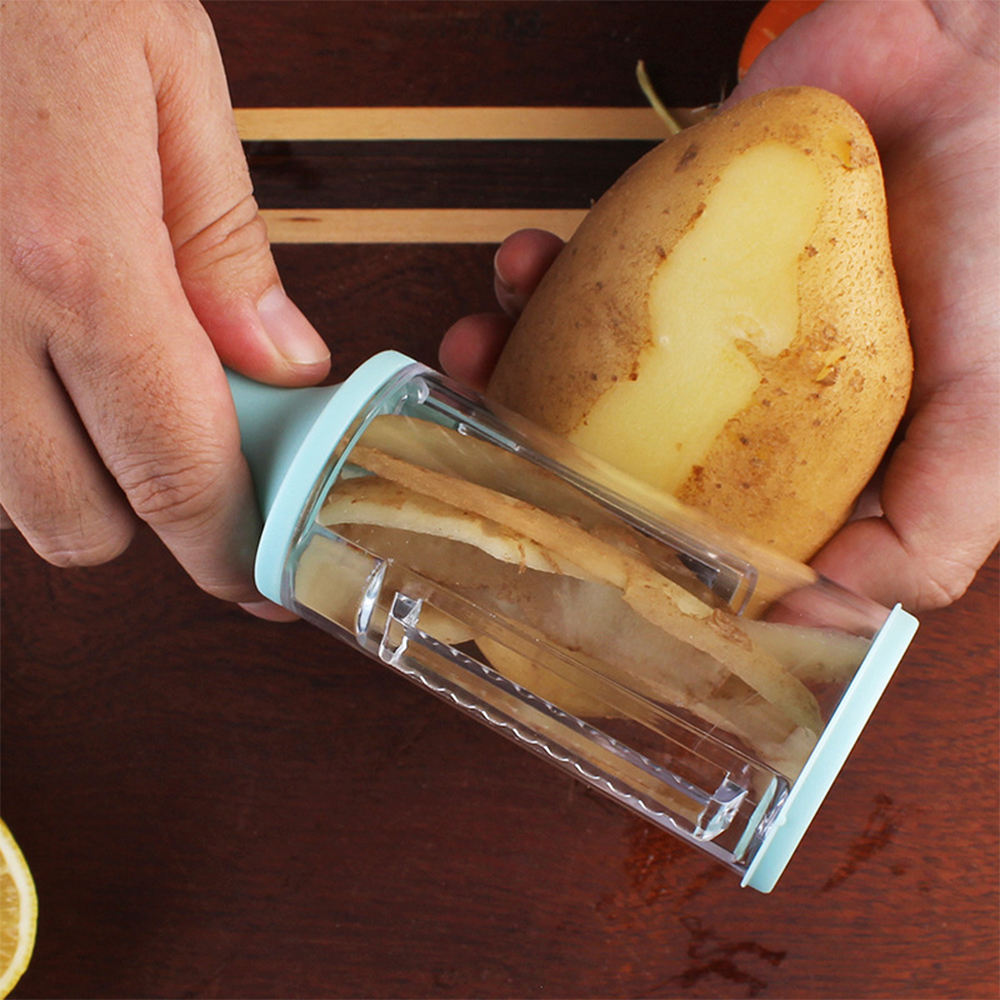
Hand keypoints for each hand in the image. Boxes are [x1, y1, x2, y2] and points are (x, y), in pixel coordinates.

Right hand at [1, 1, 330, 617]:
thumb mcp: (164, 75)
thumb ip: (225, 243)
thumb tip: (281, 367)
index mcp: (74, 259)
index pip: (174, 471)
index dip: (227, 548)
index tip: (262, 576)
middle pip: (75, 525)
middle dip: (150, 514)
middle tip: (194, 449)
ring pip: (1, 493)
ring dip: (73, 468)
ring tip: (110, 376)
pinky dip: (8, 417)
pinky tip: (37, 348)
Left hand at [440, 0, 998, 612]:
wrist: (974, 65)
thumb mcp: (990, 419)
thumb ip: (925, 532)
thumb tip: (804, 626)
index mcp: (799, 467)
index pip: (698, 544)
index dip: (623, 562)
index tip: (559, 560)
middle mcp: (735, 408)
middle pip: (613, 460)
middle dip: (535, 462)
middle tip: (488, 456)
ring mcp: (691, 326)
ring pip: (575, 375)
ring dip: (506, 369)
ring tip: (478, 352)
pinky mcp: (662, 247)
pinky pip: (575, 275)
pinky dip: (533, 277)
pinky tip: (524, 266)